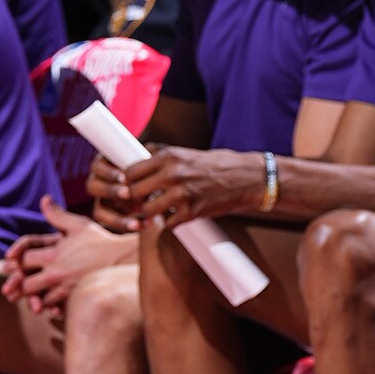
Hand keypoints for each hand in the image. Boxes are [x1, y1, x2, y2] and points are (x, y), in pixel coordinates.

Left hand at [0, 197, 131, 310]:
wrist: (124, 260)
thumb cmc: (101, 242)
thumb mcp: (79, 225)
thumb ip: (57, 215)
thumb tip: (44, 199)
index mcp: (53, 254)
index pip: (23, 260)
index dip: (15, 260)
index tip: (11, 262)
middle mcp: (56, 274)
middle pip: (25, 284)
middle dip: (19, 284)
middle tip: (14, 285)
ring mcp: (65, 289)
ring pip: (38, 299)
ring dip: (32, 298)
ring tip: (29, 295)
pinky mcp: (74, 300)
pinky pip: (55, 309)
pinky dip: (49, 307)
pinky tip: (47, 304)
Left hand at [96, 146, 265, 228]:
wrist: (249, 179)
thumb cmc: (220, 164)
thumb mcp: (189, 152)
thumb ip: (165, 154)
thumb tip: (144, 150)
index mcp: (169, 157)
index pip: (131, 171)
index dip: (125, 182)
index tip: (126, 186)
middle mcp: (172, 174)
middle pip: (134, 191)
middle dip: (132, 199)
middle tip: (136, 202)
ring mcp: (182, 194)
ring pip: (148, 210)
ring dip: (149, 213)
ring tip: (153, 212)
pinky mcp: (192, 212)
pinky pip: (168, 223)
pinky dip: (169, 222)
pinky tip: (174, 217)